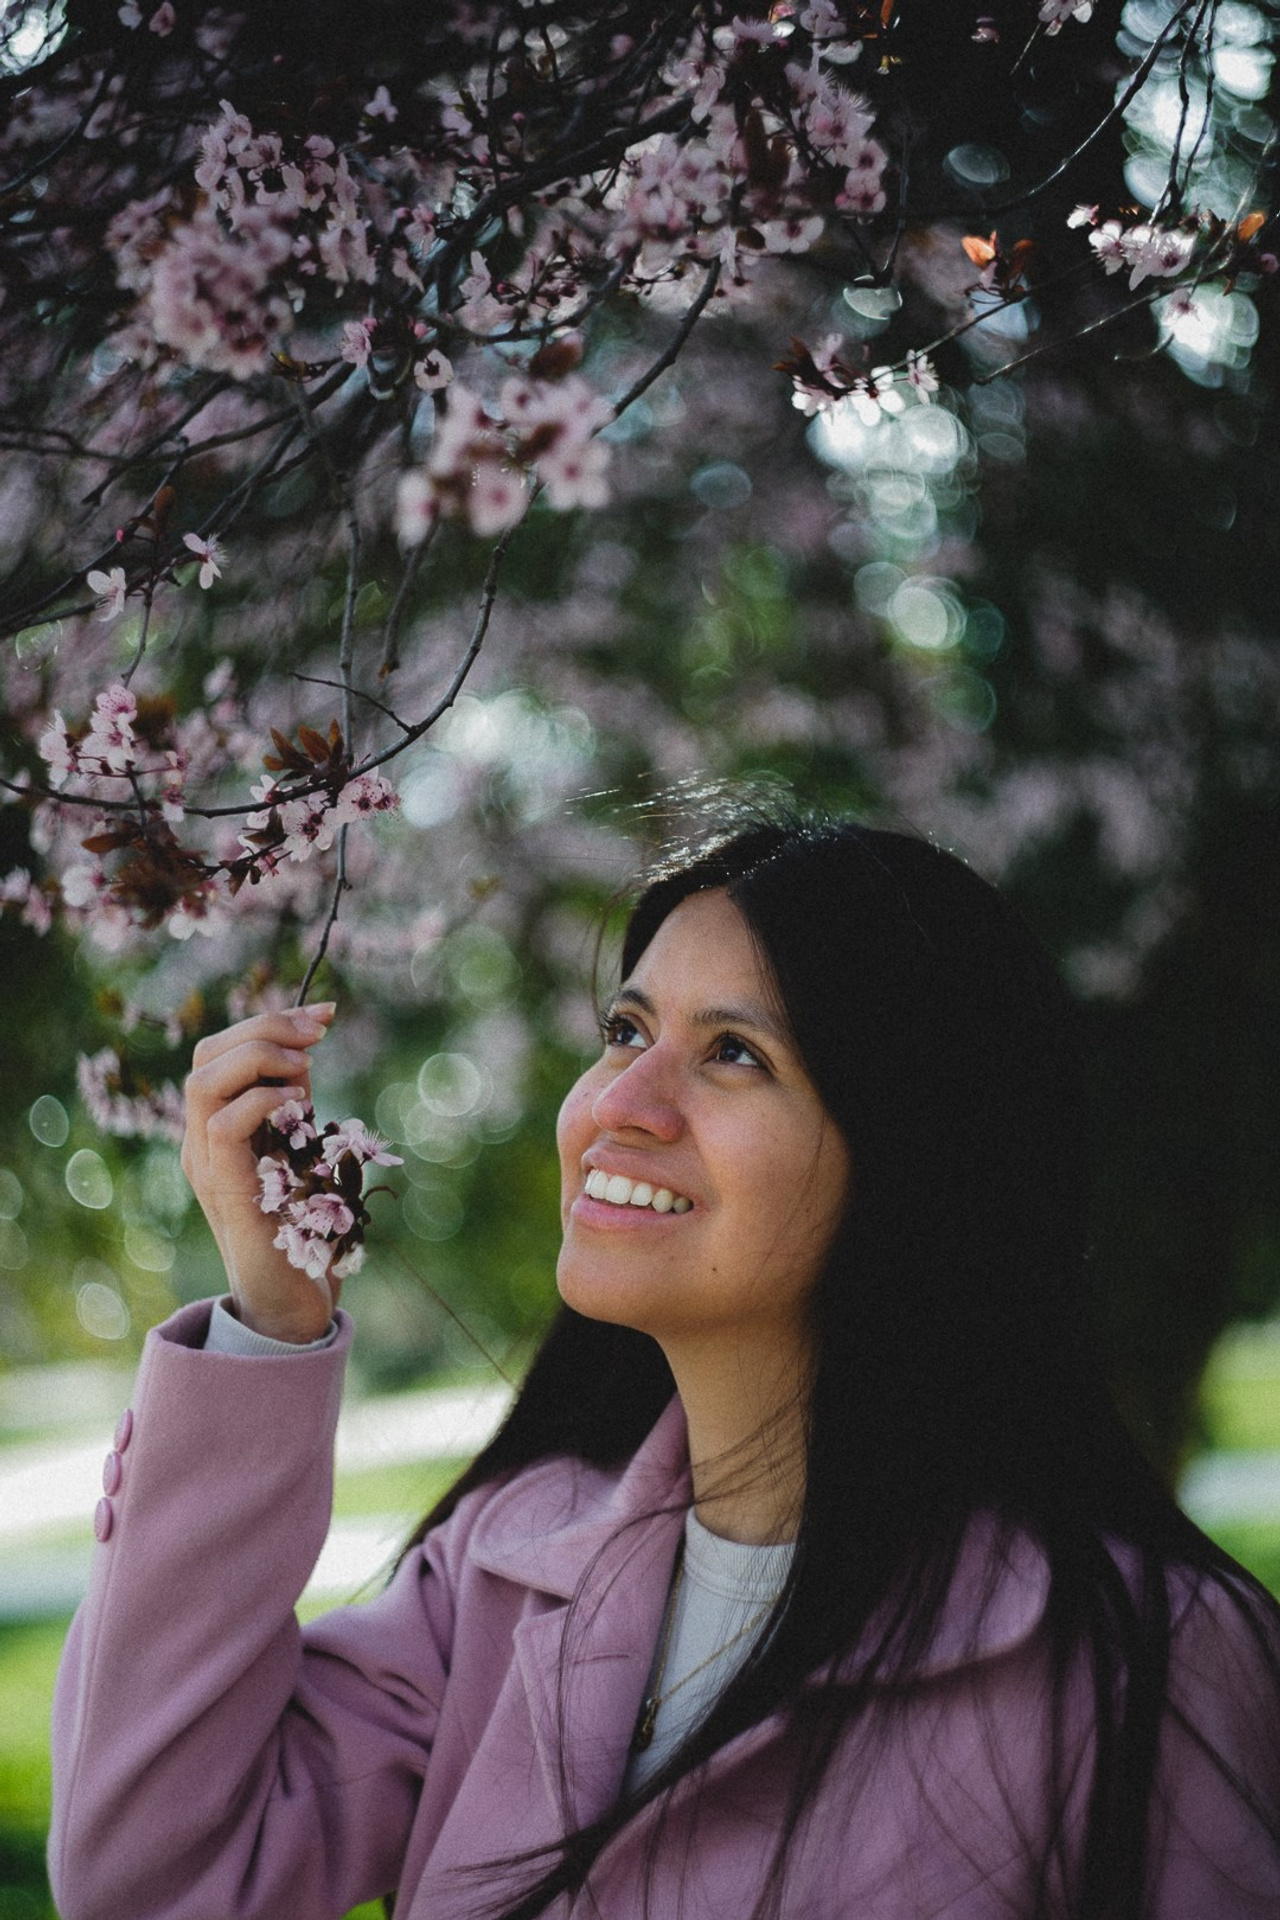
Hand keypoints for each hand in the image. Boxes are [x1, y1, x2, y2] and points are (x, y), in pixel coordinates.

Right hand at [181, 1004, 337, 1343]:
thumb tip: (305, 1053)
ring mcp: (206, 1164)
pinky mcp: (224, 1189)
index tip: (323, 1014)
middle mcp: (201, 1141)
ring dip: (261, 1057)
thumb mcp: (300, 1150)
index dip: (269, 1022)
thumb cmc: (302, 1230)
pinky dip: (262, 1100)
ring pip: (203, 1081)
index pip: (220, 1051)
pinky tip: (298, 1105)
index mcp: (218, 1127)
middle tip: (319, 1030)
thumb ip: (293, 1106)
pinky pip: (223, 1124)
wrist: (293, 1302)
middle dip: (264, 1027)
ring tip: (307, 1066)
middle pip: (205, 1055)